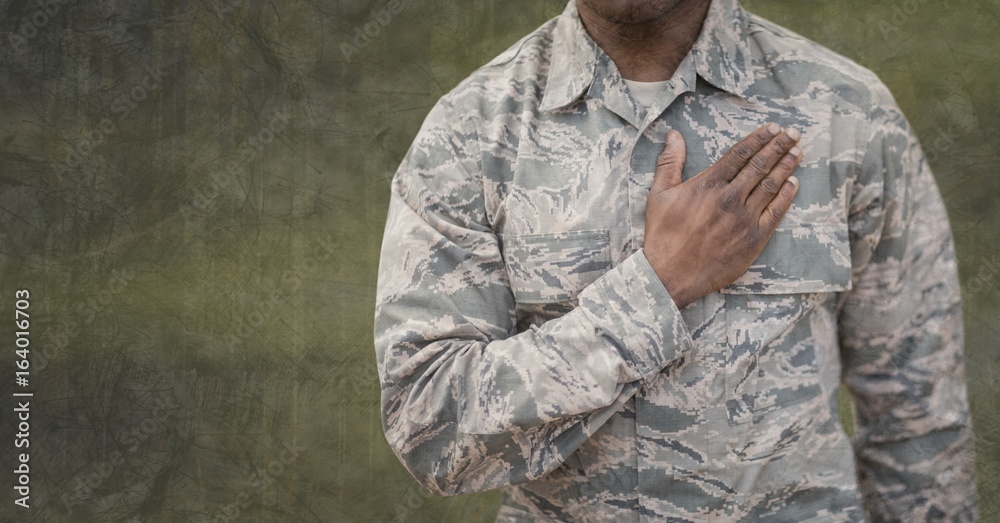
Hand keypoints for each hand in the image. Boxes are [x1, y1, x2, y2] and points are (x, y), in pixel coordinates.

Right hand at [643, 123, 802, 308]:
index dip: (759, 138)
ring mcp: (744, 218)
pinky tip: (793, 184)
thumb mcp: (658, 194)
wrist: (671, 274)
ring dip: (786, 166)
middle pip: (760, 165)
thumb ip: (669, 162)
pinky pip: (775, 212)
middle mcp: (730, 197)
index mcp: (708, 184)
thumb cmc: (662, 234)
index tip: (773, 128)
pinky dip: (786, 196)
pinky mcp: (753, 238)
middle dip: (779, 146)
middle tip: (793, 133)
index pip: (740, 153)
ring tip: (798, 151)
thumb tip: (673, 135)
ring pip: (771, 185)